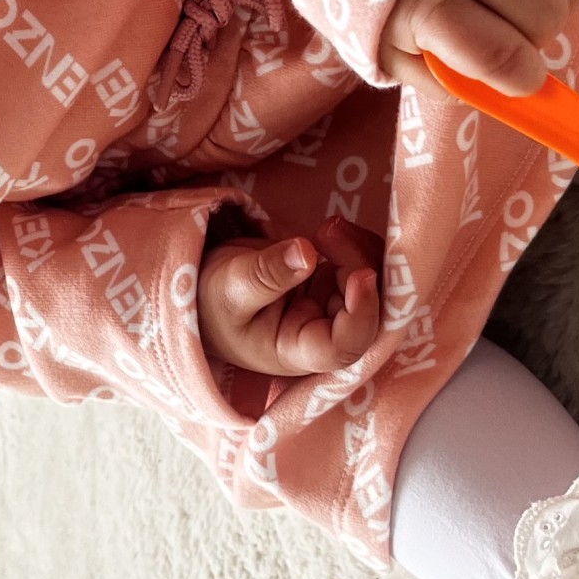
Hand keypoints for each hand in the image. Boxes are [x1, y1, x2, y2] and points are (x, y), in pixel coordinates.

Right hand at [198, 216, 382, 377]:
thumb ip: (267, 273)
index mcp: (299, 351)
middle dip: (359, 264)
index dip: (362, 315)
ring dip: (360, 250)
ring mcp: (332, 309)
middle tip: (328, 231)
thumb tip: (306, 252)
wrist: (205, 289)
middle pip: (368, 309)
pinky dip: (353, 244)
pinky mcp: (332, 284)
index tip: (359, 275)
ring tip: (328, 227)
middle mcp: (324, 334)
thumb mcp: (230, 286)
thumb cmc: (210, 302)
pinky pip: (361, 266)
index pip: (344, 346)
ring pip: (373, 285)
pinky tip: (329, 230)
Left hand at [379, 0, 578, 96]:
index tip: (517, 77)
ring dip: (554, 1)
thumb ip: (449, 83)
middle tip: (502, 27)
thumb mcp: (399, 52)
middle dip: (533, 33)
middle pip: (546, 13)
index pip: (499, 54)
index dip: (520, 77)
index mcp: (429, 0)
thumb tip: (514, 93)